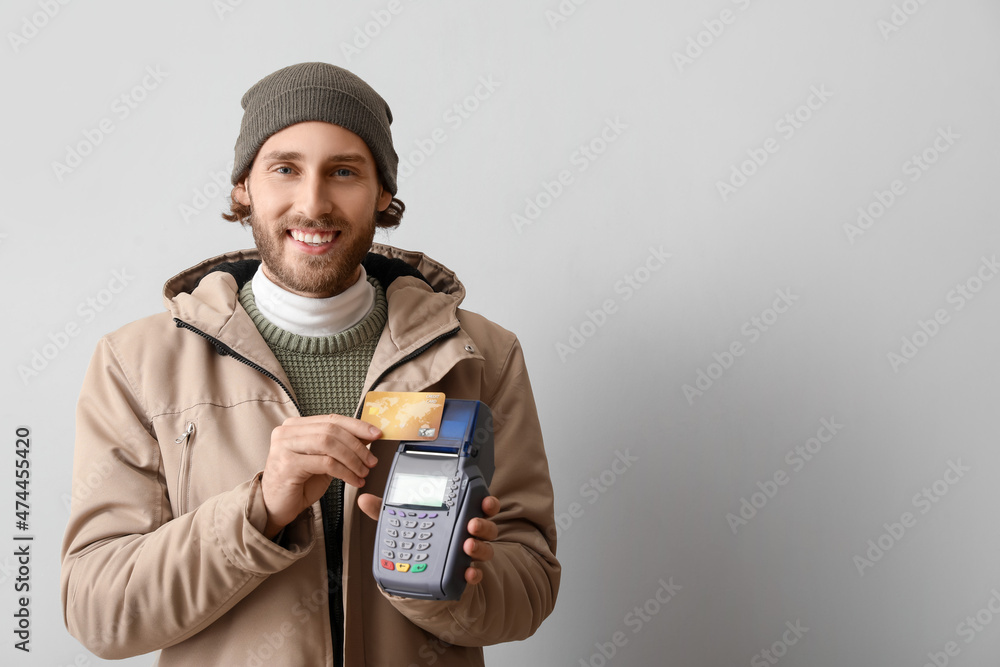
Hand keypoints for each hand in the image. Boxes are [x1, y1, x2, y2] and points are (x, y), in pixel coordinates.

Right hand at [261, 414, 380, 538]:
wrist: (276, 506)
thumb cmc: (299, 483)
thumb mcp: (322, 459)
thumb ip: (339, 446)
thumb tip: (367, 436)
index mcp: (296, 425)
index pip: (332, 419)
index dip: (357, 425)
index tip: (376, 434)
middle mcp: (287, 432)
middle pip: (332, 430)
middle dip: (357, 445)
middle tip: (372, 460)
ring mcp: (284, 446)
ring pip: (329, 444)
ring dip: (352, 458)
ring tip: (364, 471)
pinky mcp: (287, 464)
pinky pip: (325, 463)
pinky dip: (345, 472)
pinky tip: (354, 481)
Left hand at [358, 494, 500, 584]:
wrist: (426, 570)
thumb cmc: (423, 537)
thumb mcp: (405, 522)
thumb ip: (389, 511)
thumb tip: (364, 499)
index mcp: (459, 514)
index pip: (478, 505)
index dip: (486, 502)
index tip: (484, 499)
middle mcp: (469, 533)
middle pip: (486, 525)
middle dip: (482, 524)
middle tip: (471, 523)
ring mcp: (470, 553)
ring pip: (485, 547)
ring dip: (479, 546)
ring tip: (467, 545)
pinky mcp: (466, 572)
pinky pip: (476, 573)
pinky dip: (474, 574)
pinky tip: (469, 573)